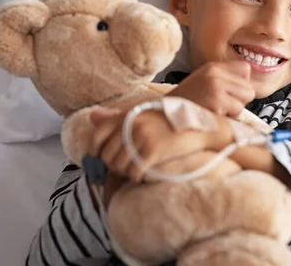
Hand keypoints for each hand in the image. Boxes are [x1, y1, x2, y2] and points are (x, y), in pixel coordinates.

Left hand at [89, 107, 231, 181]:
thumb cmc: (170, 121)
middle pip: (107, 154)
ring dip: (124, 173)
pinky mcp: (153, 150)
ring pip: (119, 165)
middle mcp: (132, 123)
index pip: (98, 135)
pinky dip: (136, 177)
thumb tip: (90, 116)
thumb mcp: (143, 114)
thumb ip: (117, 118)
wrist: (199, 126)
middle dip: (111, 167)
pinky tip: (143, 175)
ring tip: (134, 172)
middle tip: (122, 170)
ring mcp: (142, 136)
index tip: (100, 160)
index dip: (95, 151)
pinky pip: (134, 171)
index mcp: (128, 114)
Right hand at [167, 60, 254, 117]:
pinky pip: (238, 110)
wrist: (166, 116)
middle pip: (249, 87)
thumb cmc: (187, 105)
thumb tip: (250, 89)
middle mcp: (215, 72)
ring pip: (246, 98)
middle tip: (220, 105)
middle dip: (238, 100)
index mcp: (212, 67)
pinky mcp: (217, 99)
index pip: (245, 69)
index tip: (228, 93)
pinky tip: (213, 115)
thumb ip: (226, 81)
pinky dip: (229, 118)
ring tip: (216, 110)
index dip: (241, 84)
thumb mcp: (204, 84)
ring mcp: (216, 85)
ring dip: (234, 110)